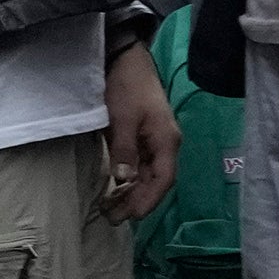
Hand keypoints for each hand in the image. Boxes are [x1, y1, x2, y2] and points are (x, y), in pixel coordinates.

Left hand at [99, 44, 179, 224]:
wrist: (125, 60)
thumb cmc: (127, 87)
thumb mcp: (123, 118)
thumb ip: (125, 149)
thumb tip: (124, 179)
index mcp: (167, 140)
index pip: (164, 179)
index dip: (149, 200)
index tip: (131, 216)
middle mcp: (165, 144)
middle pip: (156, 181)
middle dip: (138, 202)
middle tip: (114, 219)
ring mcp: (154, 140)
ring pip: (148, 175)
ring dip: (133, 193)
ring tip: (112, 210)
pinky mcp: (141, 137)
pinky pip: (140, 165)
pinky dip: (129, 180)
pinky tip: (116, 190)